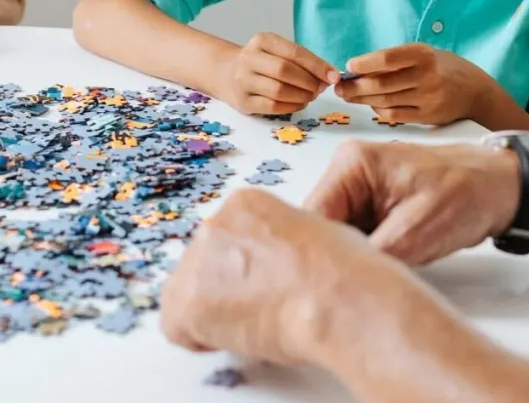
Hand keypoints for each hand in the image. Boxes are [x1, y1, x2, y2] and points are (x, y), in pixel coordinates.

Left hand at [161, 188, 433, 369]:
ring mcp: (197, 260)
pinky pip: (176, 327)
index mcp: (245, 203)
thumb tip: (273, 265)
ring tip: (253, 323)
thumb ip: (277, 241)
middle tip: (254, 308)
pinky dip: (201, 339)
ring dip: (213, 312)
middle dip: (222, 288)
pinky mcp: (188, 300)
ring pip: (187, 295)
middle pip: (201, 265)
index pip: (222, 239)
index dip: (238, 269)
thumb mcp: (310, 232)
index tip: (255, 284)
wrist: (335, 291)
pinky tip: (238, 336)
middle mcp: (215, 223)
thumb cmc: (337, 267)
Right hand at [217, 32, 332, 114]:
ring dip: (302, 96)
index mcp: (262, 41)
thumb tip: (329, 76)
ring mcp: (243, 81)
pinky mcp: (242, 102)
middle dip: (309, 82)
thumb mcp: (277, 51)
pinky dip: (291, 107)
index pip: (295, 52)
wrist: (225, 73)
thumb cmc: (261, 62)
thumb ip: (301, 60)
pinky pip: (272, 107)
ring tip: (311, 96)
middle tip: (321, 88)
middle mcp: (249, 58)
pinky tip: (300, 103)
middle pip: (286, 71)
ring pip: (279, 91)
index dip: (317, 66)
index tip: (334, 76)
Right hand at [304, 140, 519, 263]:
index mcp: (353, 162)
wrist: (501, 188)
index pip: (311, 218)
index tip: (324, 286)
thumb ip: (367, 257)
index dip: (317, 257)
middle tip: (357, 283)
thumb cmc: (469, 193)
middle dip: (337, 257)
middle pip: (319, 227)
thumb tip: (333, 282)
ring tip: (379, 270)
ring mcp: (359, 186)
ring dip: (352, 257)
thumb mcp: (414, 235)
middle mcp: (349, 169)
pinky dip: (366, 254)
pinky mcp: (371, 203)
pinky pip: (353, 235)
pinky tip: (385, 263)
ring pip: (335, 235)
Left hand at [333, 44, 497, 125]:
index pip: (388, 59)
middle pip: (381, 83)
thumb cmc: (444, 68)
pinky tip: (372, 104)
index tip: (349, 66)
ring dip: (361, 99)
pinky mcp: (426, 117)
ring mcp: (427, 99)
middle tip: (339, 86)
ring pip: (384, 101)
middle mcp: (427, 76)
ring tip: (348, 96)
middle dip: (355, 86)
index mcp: (425, 54)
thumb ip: (398, 59)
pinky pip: (393, 116)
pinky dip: (378, 110)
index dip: (364, 63)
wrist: (476, 92)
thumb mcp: (427, 53)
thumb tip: (359, 69)